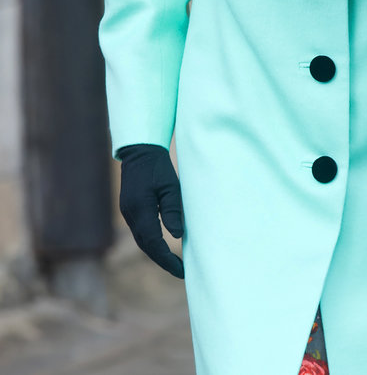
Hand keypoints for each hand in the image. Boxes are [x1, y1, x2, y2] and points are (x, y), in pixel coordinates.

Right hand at [118, 144, 184, 278]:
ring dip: (157, 254)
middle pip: (146, 246)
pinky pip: (140, 232)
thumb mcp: (170, 186)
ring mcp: (128, 213)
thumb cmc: (158, 166)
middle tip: (181, 271)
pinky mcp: (130, 210)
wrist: (139, 151)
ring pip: (142, 241)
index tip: (181, 270)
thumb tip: (177, 235)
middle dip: (163, 261)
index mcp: (141, 209)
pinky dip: (151, 243)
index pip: (153, 243)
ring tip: (174, 263)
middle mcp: (131, 214)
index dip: (167, 259)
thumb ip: (172, 210)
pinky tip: (163, 247)